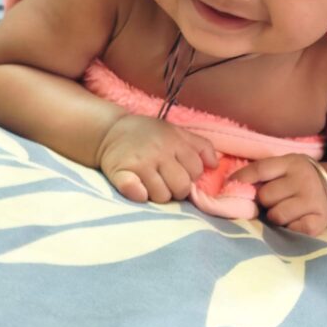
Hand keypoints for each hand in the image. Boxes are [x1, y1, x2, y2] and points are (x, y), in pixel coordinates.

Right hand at [96, 114, 217, 203]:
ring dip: (158, 195)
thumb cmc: (149, 134)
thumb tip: (214, 165)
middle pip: (181, 187)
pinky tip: (138, 189)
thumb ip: (200, 145)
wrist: (111, 130)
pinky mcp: (121, 173)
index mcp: (175, 142)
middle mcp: (159, 152)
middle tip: (167, 182)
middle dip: (177, 190)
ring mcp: (140, 164)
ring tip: (152, 184)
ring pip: (162, 196)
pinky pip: (137, 194)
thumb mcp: (177, 132)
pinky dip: (139, 195)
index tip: (180, 172)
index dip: (191, 176)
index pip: (196, 171)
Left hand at [233, 154, 326, 235]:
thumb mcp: (285, 167)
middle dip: (265, 201)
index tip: (229, 186)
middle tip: (273, 200)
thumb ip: (263, 173)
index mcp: (292, 162)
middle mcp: (304, 179)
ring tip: (284, 210)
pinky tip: (295, 220)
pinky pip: (290, 230)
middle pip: (266, 196)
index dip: (242, 178)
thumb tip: (231, 185)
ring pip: (276, 215)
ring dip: (275, 216)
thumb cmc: (297, 180)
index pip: (260, 169)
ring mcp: (312, 201)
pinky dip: (289, 228)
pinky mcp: (317, 222)